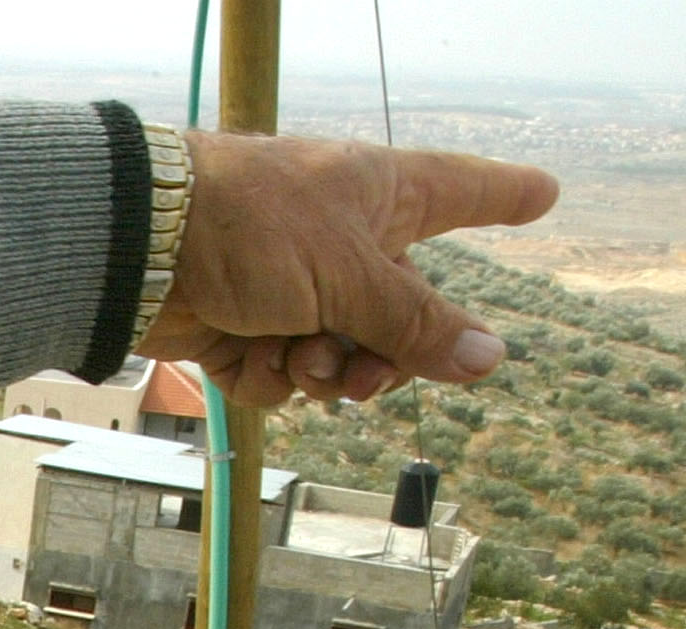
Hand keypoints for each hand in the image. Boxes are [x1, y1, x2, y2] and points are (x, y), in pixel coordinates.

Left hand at [143, 131, 560, 406]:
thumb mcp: (349, 274)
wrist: (141, 249)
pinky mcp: (244, 329)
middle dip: (385, 357)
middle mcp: (342, 241)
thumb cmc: (251, 226)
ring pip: (340, 357)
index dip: (502, 195)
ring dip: (322, 372)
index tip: (544, 194)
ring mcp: (292, 288)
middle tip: (362, 376)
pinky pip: (282, 377)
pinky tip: (251, 358)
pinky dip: (270, 378)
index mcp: (381, 197)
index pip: (460, 192)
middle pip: (400, 314)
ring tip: (298, 355)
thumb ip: (415, 322)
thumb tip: (490, 359)